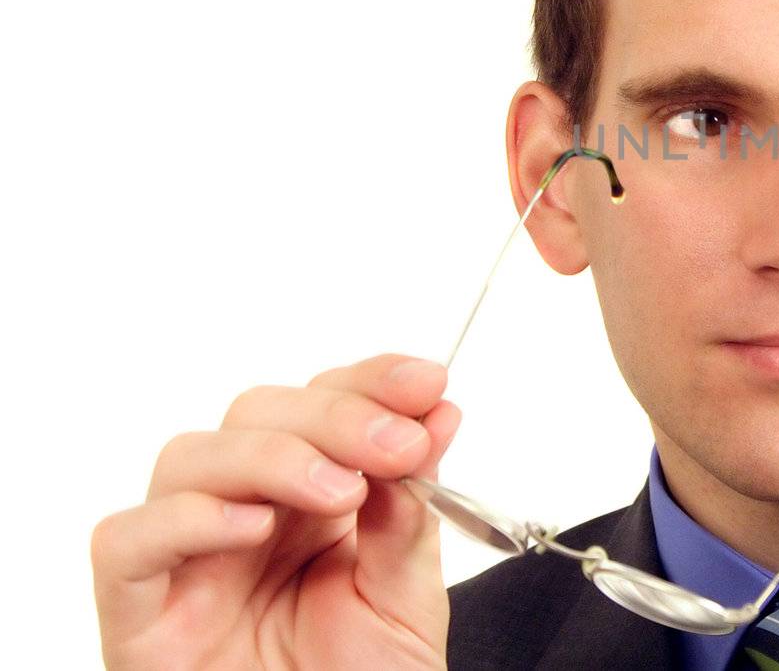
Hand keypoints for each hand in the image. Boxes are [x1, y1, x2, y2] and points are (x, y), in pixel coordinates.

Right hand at [91, 354, 462, 669]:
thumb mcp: (405, 596)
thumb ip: (409, 511)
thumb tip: (436, 415)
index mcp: (312, 499)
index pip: (326, 404)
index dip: (372, 381)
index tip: (426, 381)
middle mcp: (245, 515)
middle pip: (257, 414)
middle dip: (335, 416)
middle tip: (398, 446)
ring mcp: (187, 560)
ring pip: (191, 457)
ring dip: (272, 456)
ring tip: (340, 491)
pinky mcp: (137, 613)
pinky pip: (126, 541)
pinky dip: (186, 518)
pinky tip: (252, 527)